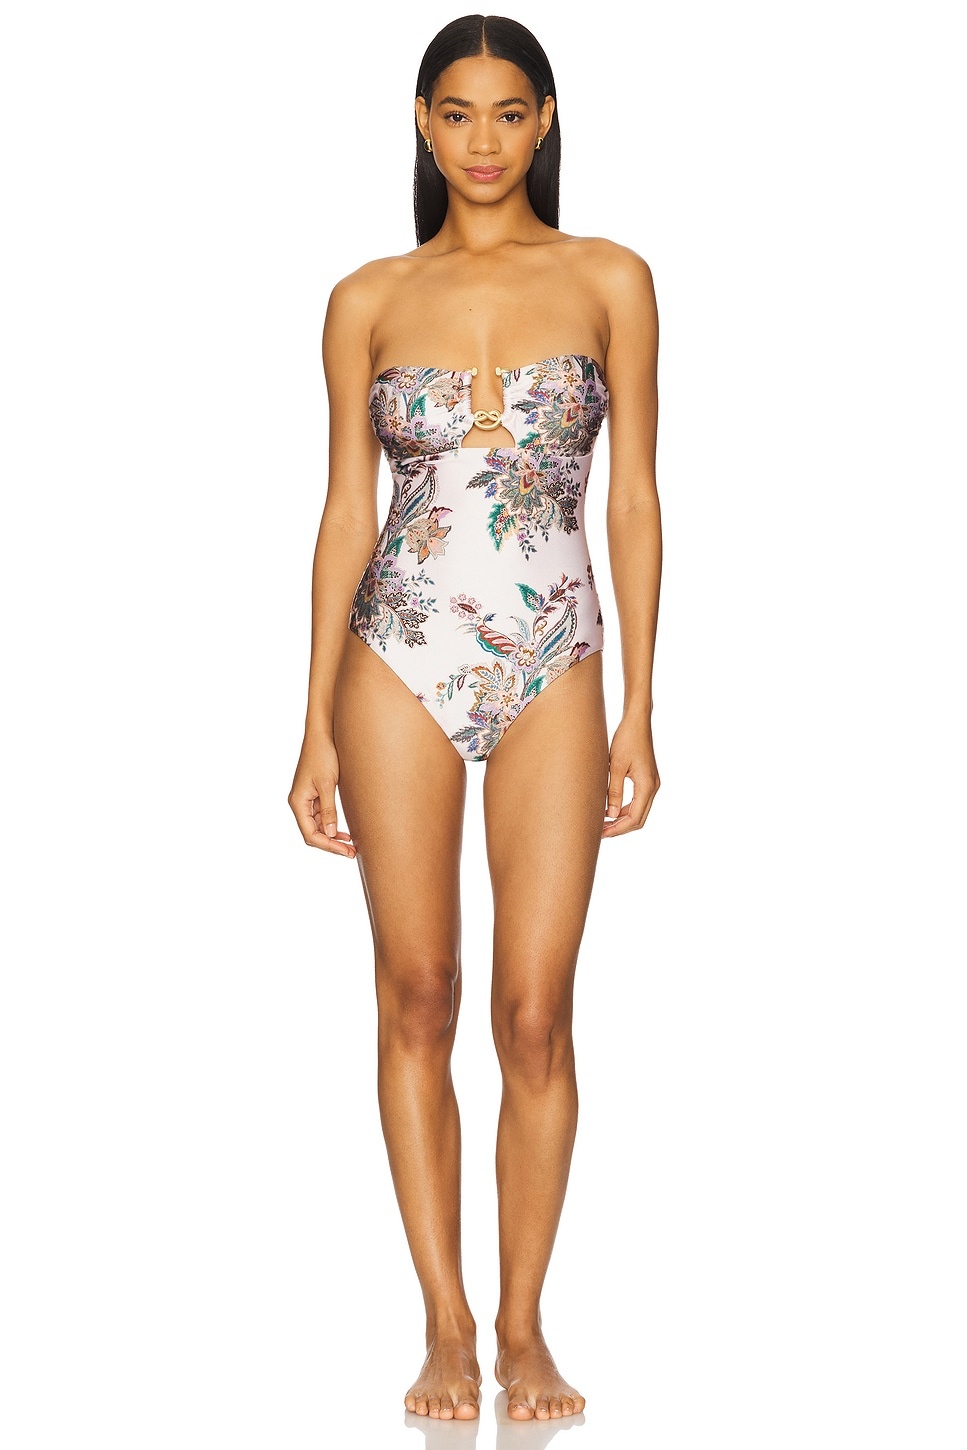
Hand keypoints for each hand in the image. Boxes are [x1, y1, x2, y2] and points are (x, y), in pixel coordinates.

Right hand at [288, 733, 356, 857]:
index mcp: (297, 802)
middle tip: (352, 853)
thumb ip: (329, 810)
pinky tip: (346, 831)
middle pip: (313, 833)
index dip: (328, 846)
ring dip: (333, 836)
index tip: (346, 851)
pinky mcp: (315, 793)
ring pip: (318, 826)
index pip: (310, 834)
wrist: (323, 733)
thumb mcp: (328, 784)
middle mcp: (299, 802)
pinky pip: (322, 815)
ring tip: (352, 845)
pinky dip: (333, 824)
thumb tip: (331, 834)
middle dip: (331, 844)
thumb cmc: (323, 755)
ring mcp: (306, 798)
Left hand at [603, 714, 659, 837]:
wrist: (637, 722)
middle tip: (600, 833)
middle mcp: (653, 787)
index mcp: (647, 785)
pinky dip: (625, 809)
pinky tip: (610, 810)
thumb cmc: (626, 739)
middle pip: (638, 818)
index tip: (601, 833)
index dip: (617, 829)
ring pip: (638, 811)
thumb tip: (610, 815)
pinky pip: (638, 801)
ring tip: (602, 823)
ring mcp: (652, 783)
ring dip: (622, 820)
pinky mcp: (647, 779)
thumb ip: (613, 791)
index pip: (634, 818)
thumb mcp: (616, 766)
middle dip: (620, 828)